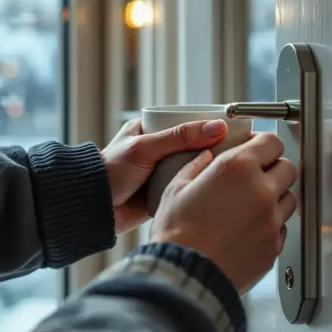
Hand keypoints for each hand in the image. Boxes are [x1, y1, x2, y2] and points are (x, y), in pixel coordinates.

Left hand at [101, 118, 227, 233]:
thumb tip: (218, 127)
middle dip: (211, 151)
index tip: (232, 128)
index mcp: (149, 131)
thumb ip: (181, 137)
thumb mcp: (146, 148)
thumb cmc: (110, 172)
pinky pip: (184, 189)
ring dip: (205, 172)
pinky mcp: (161, 194)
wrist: (93, 209)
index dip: (208, 126)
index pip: (185, 123)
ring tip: (233, 173)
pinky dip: (196, 190)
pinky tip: (216, 191)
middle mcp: (156, 151)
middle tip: (238, 152)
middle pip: (192, 147)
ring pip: (190, 169)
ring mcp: (159, 173)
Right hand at [149, 132, 297, 293]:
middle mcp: (261, 192)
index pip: (271, 142)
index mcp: (237, 169)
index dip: (263, 143)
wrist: (186, 276)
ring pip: (289, 198)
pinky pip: (281, 227)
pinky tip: (248, 228)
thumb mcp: (176, 188)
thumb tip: (205, 158)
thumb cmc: (177, 235)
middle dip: (274, 168)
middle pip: (288, 168)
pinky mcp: (274, 246)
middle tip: (256, 175)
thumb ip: (196, 166)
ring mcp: (271, 221)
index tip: (255, 148)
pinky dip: (270, 224)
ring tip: (251, 204)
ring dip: (275, 196)